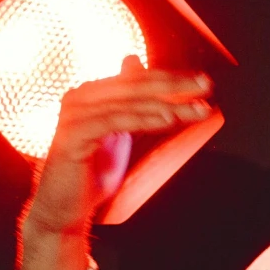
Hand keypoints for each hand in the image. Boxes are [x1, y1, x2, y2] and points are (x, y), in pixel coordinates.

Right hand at [24, 55, 217, 236]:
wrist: (64, 208)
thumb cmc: (91, 173)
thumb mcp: (118, 133)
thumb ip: (130, 103)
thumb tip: (134, 62)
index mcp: (92, 93)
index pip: (137, 79)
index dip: (171, 79)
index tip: (203, 83)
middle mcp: (80, 97)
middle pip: (134, 85)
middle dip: (174, 86)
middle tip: (205, 86)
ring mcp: (73, 114)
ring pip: (127, 102)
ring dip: (166, 104)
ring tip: (194, 109)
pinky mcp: (72, 136)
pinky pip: (113, 121)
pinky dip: (142, 119)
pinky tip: (167, 120)